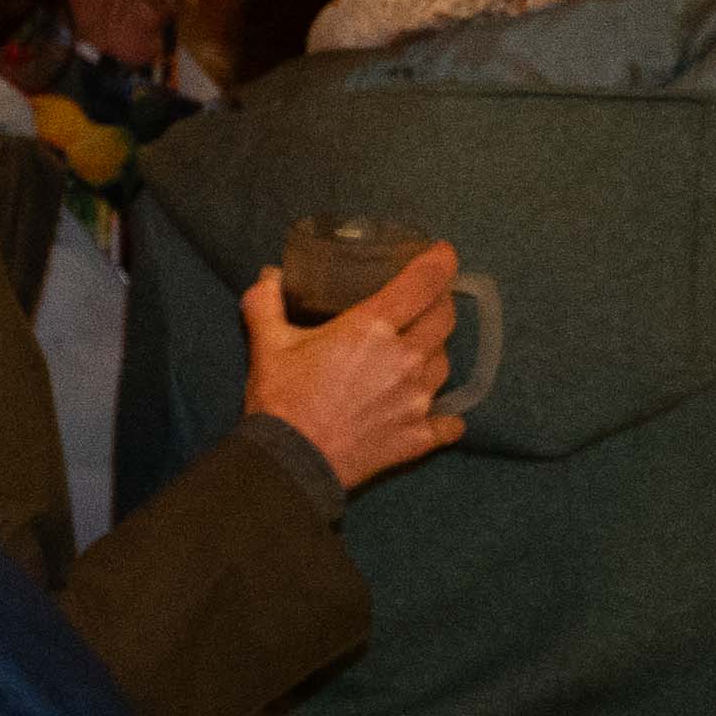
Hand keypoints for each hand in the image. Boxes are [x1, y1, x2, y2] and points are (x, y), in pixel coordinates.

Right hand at [241, 245, 472, 495]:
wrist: (292, 461)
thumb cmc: (282, 398)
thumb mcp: (267, 345)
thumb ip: (266, 304)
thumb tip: (269, 276)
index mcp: (373, 328)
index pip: (422, 284)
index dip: (439, 262)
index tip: (444, 253)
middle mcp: (407, 358)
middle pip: (445, 320)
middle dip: (441, 303)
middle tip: (427, 301)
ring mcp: (419, 399)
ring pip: (446, 364)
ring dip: (436, 353)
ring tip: (418, 354)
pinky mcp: (420, 435)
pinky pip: (449, 421)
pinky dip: (446, 415)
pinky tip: (436, 413)